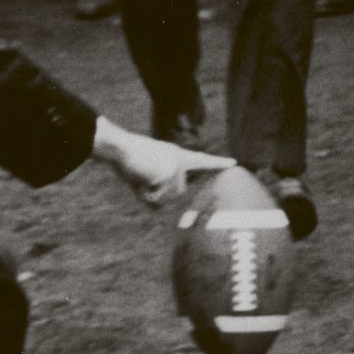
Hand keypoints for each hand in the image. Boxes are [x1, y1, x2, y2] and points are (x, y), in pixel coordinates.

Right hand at [90, 116, 233, 207]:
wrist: (120, 146)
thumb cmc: (128, 159)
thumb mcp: (143, 174)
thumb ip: (154, 188)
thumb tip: (157, 208)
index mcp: (177, 155)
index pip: (201, 161)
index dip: (217, 163)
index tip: (234, 163)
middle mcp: (180, 160)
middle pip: (178, 192)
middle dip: (160, 193)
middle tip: (144, 178)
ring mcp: (176, 167)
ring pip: (167, 197)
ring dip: (150, 193)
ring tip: (140, 175)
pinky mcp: (171, 172)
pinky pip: (157, 198)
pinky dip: (145, 194)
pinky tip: (140, 179)